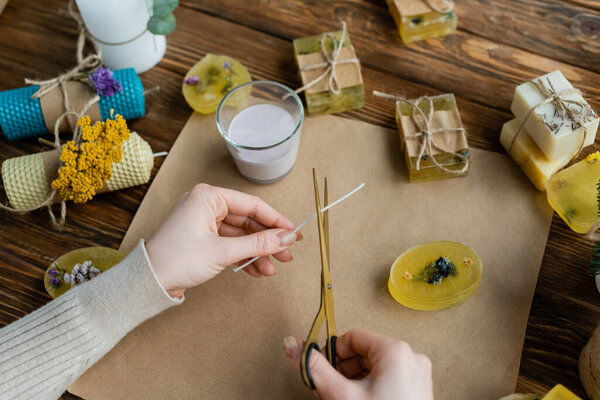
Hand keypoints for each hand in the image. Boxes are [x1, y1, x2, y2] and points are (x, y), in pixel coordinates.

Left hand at [146, 183, 300, 296]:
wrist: (148, 281)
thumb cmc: (176, 260)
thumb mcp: (222, 252)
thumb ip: (257, 244)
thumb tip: (285, 238)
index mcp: (208, 197)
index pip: (252, 205)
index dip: (276, 220)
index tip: (293, 233)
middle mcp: (207, 204)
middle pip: (248, 220)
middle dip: (267, 241)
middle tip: (286, 255)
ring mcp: (204, 221)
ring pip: (241, 234)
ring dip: (257, 252)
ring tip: (271, 268)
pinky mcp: (203, 237)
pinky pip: (230, 243)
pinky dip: (244, 256)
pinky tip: (258, 270)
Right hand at [283, 329, 432, 399]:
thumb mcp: (342, 394)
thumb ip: (315, 368)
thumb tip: (293, 345)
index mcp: (395, 351)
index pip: (352, 337)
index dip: (333, 354)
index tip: (324, 369)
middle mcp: (410, 357)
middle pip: (364, 352)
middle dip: (344, 370)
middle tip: (334, 388)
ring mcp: (417, 373)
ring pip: (375, 366)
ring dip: (356, 379)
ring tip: (348, 397)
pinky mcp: (417, 387)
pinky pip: (389, 377)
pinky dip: (372, 387)